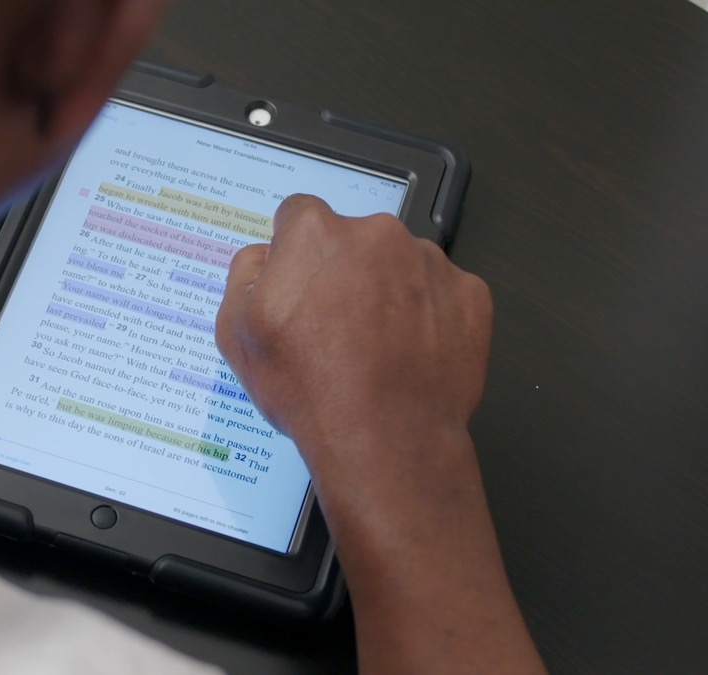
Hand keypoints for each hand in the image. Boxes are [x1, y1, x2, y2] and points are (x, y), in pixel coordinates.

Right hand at [216, 195, 543, 673]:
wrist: (385, 440)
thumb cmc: (311, 390)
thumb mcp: (237, 333)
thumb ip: (245, 275)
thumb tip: (262, 257)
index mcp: (316, 234)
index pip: (298, 215)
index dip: (294, 251)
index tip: (298, 283)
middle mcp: (377, 235)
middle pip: (354, 239)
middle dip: (343, 271)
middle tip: (334, 325)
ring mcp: (429, 263)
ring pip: (400, 265)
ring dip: (387, 292)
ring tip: (373, 348)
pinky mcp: (470, 295)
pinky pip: (442, 294)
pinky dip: (427, 317)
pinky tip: (407, 354)